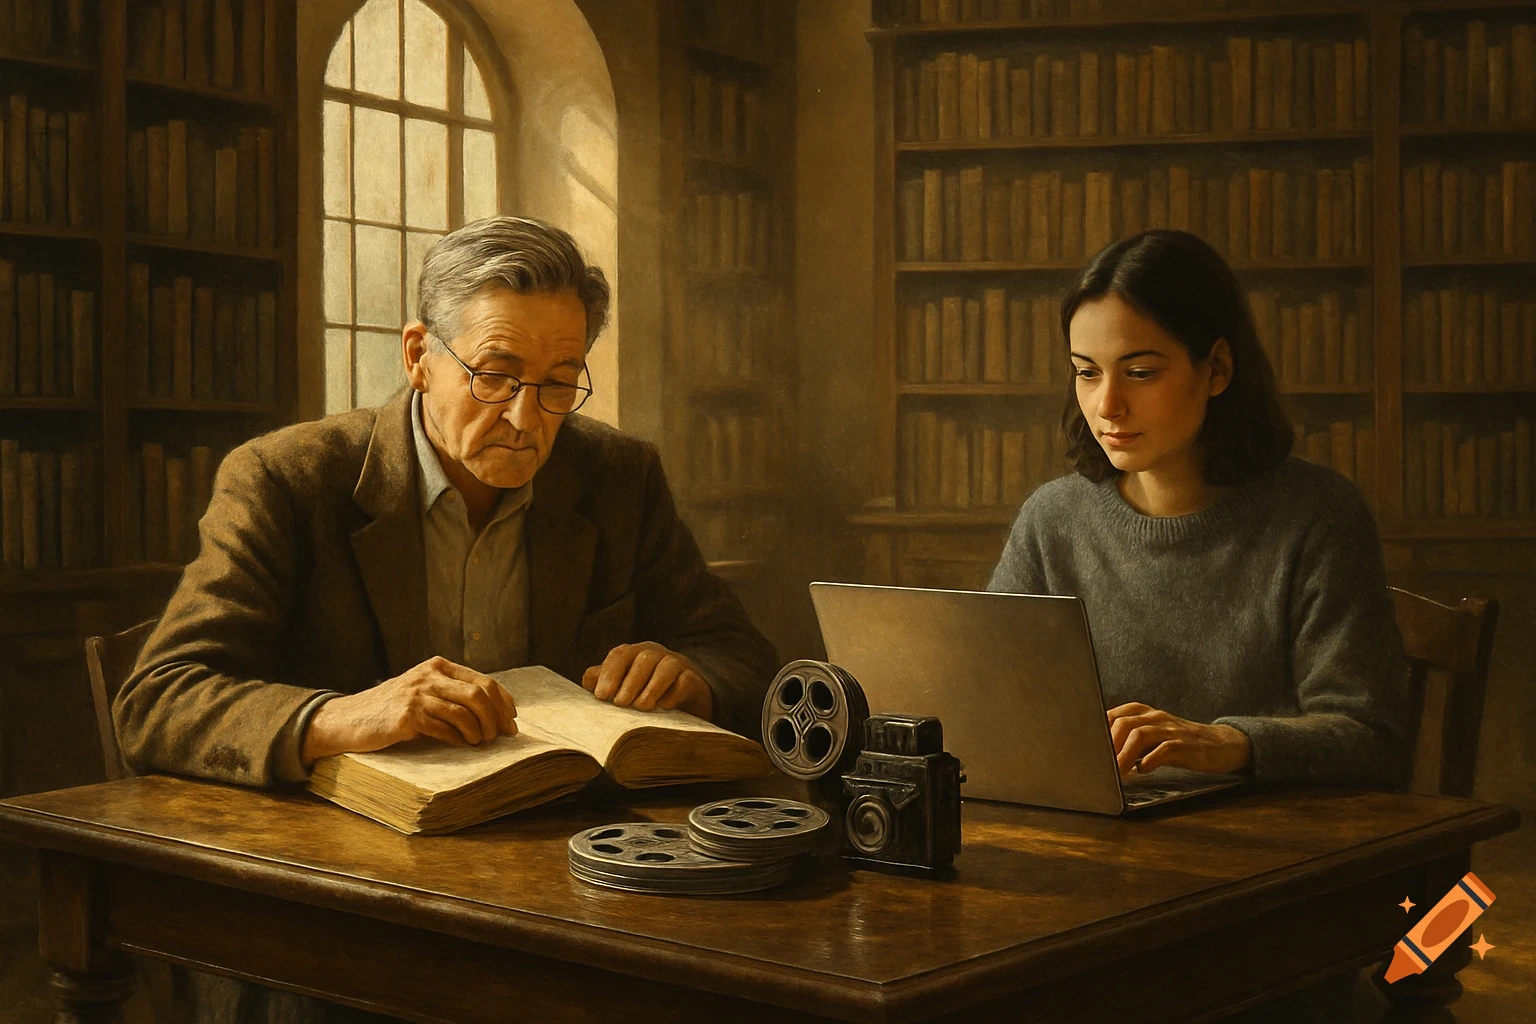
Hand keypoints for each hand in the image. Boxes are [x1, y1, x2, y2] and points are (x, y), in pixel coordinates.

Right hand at [302, 656, 516, 764]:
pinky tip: (459, 745)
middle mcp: (429, 675)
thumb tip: (496, 716)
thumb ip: (452, 695)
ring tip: (479, 743)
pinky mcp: (407, 715)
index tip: (511, 720)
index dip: (503, 702)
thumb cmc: (393, 710)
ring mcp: (418, 694)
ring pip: (465, 711)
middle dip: (495, 718)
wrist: (350, 719)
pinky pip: (444, 728)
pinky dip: (457, 739)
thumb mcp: (424, 692)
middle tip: (500, 736)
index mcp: (438, 666)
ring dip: (478, 731)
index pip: (484, 681)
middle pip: (478, 694)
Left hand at [581, 642, 713, 720]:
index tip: (601, 695)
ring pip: (666, 666)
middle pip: (643, 658)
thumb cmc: (645, 690)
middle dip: (630, 681)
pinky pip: (685, 681)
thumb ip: (604, 681)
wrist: (684, 697)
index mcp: (635, 653)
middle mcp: (656, 654)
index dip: (609, 673)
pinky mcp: (694, 680)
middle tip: (621, 703)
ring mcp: (677, 665)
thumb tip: (589, 684)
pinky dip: (674, 693)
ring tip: (642, 707)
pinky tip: (665, 706)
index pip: (620, 655)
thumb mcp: (622, 685)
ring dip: (652, 687)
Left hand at [1106, 702, 1250, 778]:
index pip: (1112, 715)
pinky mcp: (1184, 745)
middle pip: (1123, 723)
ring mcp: (1170, 730)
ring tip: (1116, 772)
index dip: (1097, 731)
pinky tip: (1142, 770)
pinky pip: (1164, 750)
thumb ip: (1128, 740)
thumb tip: (1101, 754)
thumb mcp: (1152, 736)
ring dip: (1124, 755)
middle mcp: (1155, 717)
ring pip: (1140, 735)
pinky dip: (1149, 761)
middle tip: (1098, 765)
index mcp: (1143, 712)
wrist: (1220, 744)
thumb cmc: (1179, 742)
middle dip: (1108, 745)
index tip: (1085, 748)